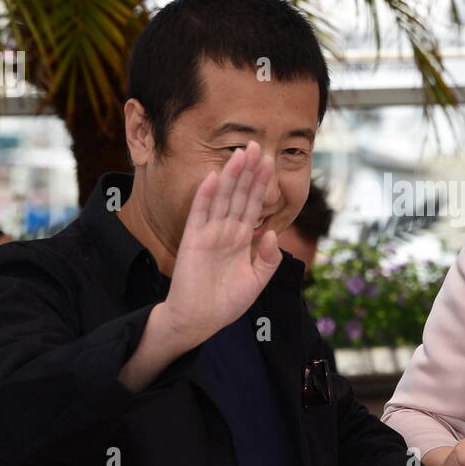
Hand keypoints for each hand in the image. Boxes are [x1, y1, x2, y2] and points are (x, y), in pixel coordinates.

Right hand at [154, 140, 281, 351]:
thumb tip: (272, 233)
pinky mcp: (193, 240)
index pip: (253, 205)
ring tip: (240, 153)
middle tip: (257, 145)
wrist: (199, 320)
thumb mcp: (257, 281)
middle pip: (239, 195)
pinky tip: (212, 178)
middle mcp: (226, 231)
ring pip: (222, 198)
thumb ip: (268, 258)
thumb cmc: (227, 302)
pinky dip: (205, 196)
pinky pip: (199, 214)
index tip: (270, 162)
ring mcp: (209, 233)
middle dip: (248, 171)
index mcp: (242, 239)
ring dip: (230, 176)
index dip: (261, 184)